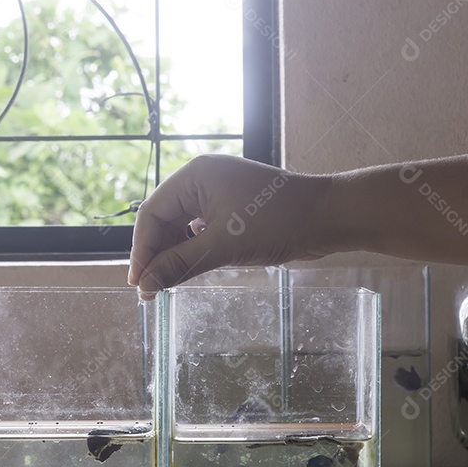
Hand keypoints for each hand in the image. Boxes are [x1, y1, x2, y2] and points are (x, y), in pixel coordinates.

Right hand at [128, 154, 336, 298]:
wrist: (329, 216)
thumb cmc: (278, 222)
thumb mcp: (222, 247)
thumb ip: (179, 265)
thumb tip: (144, 285)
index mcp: (194, 175)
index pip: (152, 214)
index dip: (141, 251)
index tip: (138, 284)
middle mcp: (202, 179)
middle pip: (164, 220)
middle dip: (156, 254)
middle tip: (150, 290)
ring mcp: (218, 193)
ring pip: (182, 227)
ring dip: (173, 255)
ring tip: (167, 284)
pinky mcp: (233, 208)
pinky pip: (201, 230)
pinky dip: (193, 250)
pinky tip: (190, 269)